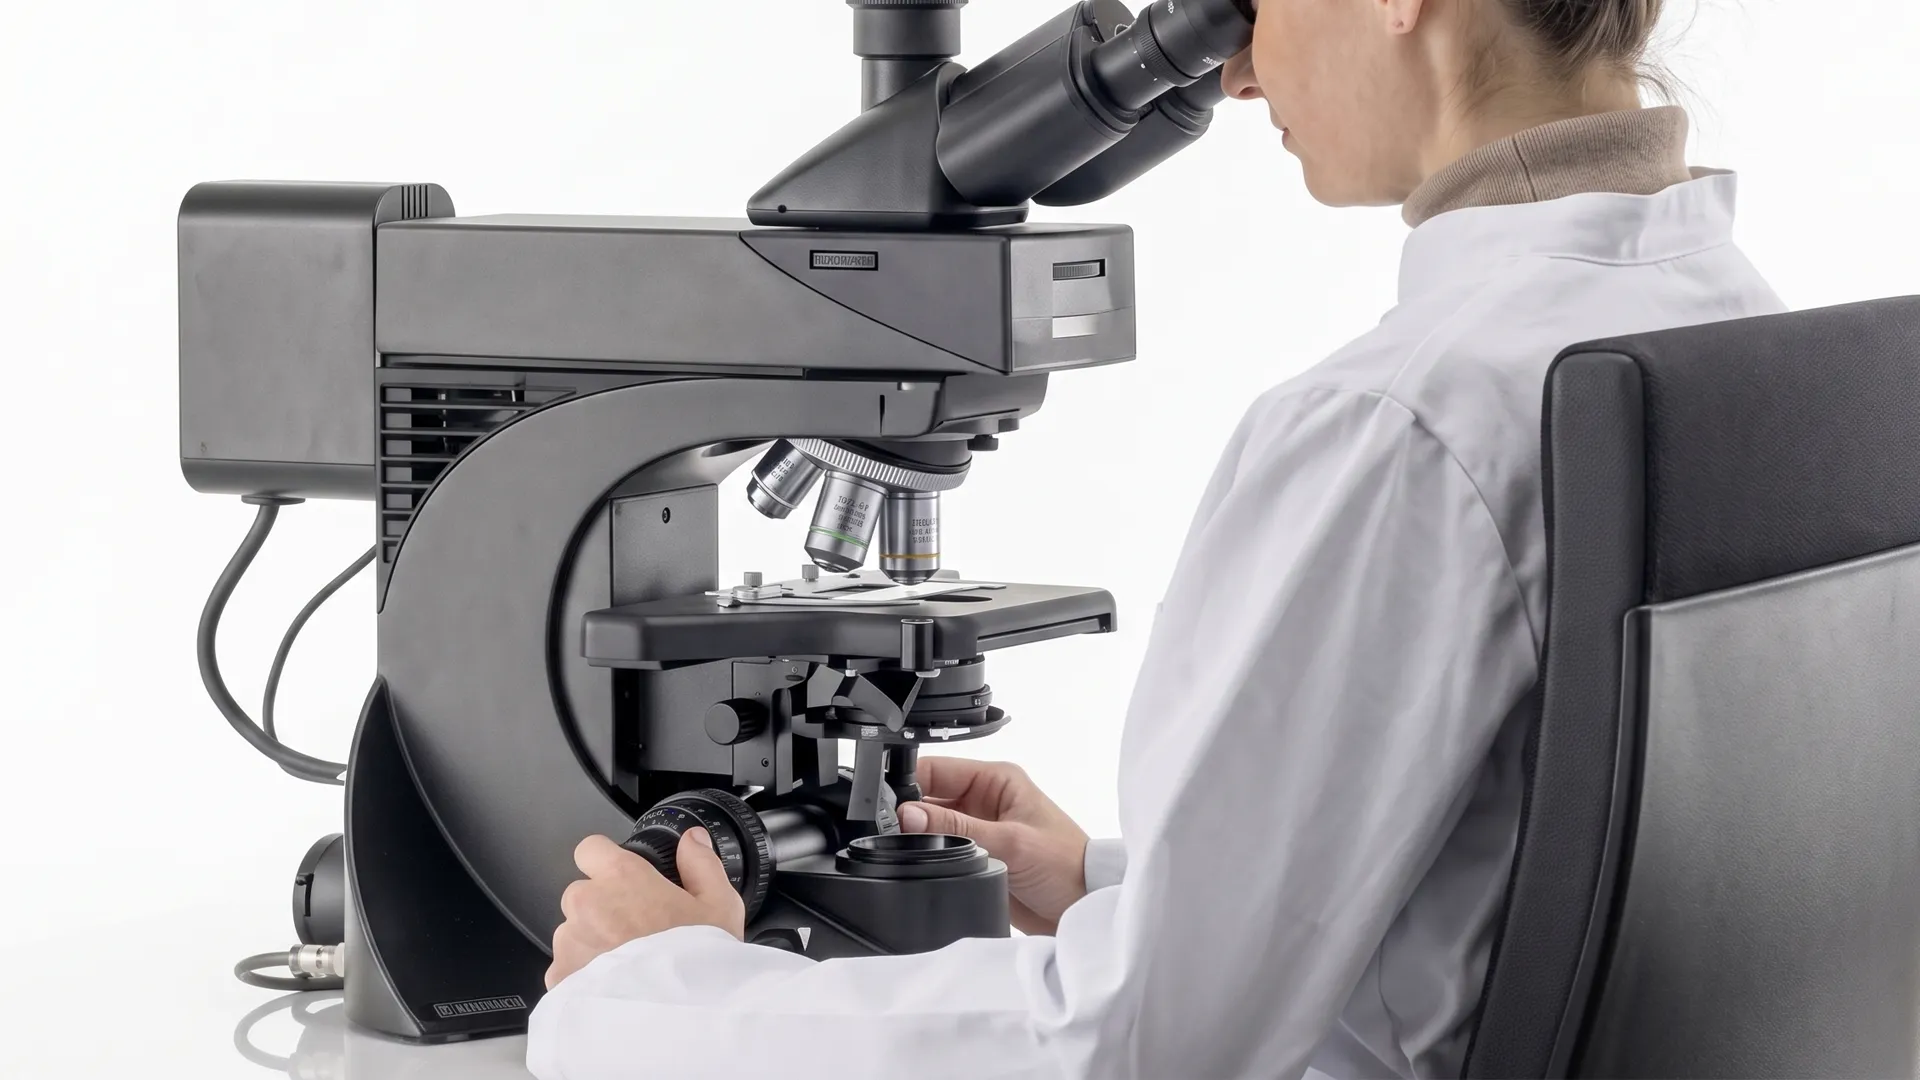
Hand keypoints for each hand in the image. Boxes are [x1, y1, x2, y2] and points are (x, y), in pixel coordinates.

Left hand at [545, 829, 744, 988]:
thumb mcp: (720, 904)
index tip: (622, 878)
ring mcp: (569, 944)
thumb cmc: (697, 963)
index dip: (607, 861)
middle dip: (602, 907)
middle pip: (582, 894)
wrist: (677, 1020)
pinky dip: (583, 976)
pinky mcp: (559, 980)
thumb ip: (701, 863)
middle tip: (636, 930)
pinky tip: (615, 986)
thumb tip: (692, 841)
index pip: (591, 849)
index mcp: (622, 878)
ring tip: (627, 965)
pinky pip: (566, 969)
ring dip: (591, 942)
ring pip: (572, 933)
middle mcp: (587, 905)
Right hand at [898, 757, 1089, 934]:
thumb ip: (956, 827)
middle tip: (894, 832)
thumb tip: (910, 814)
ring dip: (920, 837)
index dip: (908, 783)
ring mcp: (980, 829)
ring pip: (932, 826)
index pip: (937, 770)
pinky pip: (942, 850)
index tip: (887, 805)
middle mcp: (984, 801)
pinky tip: (921, 865)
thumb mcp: (1009, 841)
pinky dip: (929, 856)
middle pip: (929, 797)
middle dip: (910, 813)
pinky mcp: (978, 856)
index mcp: (995, 781)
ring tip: (909, 849)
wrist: (1084, 905)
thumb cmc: (1065, 864)